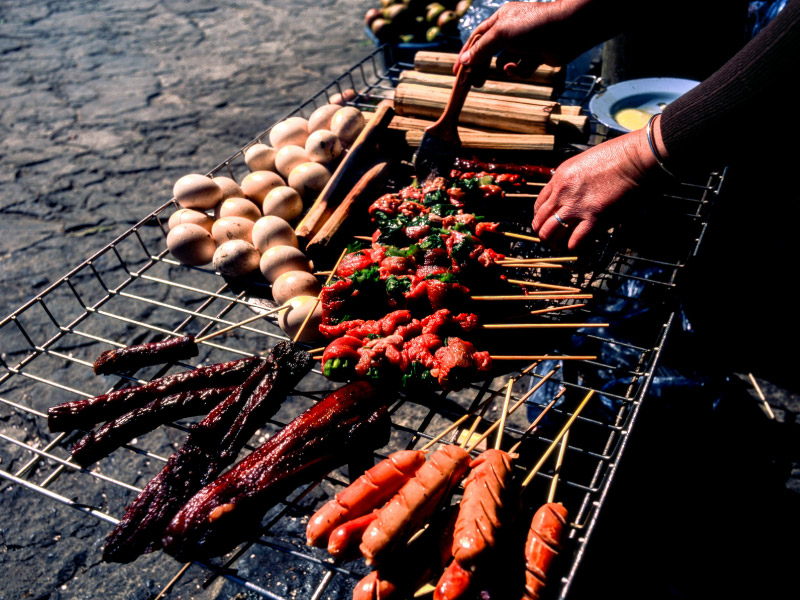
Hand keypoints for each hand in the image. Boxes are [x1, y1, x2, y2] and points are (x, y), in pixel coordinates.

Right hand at [455, 0, 606, 82]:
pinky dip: (520, 70)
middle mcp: (511, 30)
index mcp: (500, 19)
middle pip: (488, 52)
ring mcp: (523, 44)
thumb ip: (481, 48)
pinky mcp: (535, 57)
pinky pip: (520, 69)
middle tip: (474, 83)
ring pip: (504, 63)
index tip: (457, 71)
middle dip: (482, 67)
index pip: (477, 38)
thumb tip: (464, 61)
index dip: (466, 54)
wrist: (568, 30)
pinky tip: (524, 67)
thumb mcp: (501, 34)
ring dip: (506, 68)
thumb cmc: (533, 26)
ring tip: (511, 68)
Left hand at [532, 124, 661, 248]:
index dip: (541, 219)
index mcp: (559, 178)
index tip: (548, 224)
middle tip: (554, 240)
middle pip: (540, 223)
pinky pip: (574, 242)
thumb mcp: (582, 163)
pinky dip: (575, 248)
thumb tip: (569, 194)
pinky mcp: (594, 218)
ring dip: (555, 244)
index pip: (538, 206)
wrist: (634, 159)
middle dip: (545, 234)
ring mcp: (576, 206)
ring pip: (550, 234)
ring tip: (563, 247)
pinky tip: (580, 247)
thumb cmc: (616, 156)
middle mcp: (562, 193)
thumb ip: (571, 179)